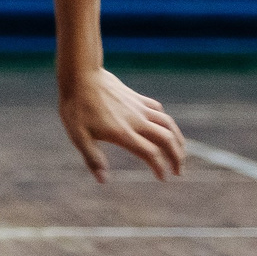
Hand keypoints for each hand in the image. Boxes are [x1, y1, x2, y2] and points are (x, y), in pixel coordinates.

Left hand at [58, 69, 185, 181]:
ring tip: (181, 153)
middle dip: (177, 157)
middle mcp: (136, 121)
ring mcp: (139, 108)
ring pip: (168, 124)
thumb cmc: (76, 107)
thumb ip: (92, 158)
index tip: (163, 178)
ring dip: (178, 140)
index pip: (150, 153)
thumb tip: (103, 181)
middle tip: (179, 172)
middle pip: (166, 139)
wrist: (81, 75)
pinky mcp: (137, 98)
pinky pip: (158, 110)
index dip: (160, 167)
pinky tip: (166, 128)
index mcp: (123, 133)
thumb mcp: (78, 136)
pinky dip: (166, 122)